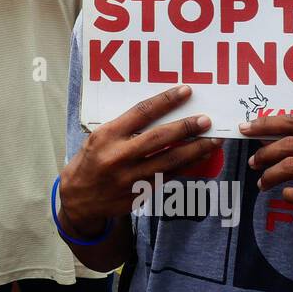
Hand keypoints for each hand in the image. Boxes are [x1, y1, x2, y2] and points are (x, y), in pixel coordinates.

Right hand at [58, 85, 221, 238]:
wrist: (79, 200)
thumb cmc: (89, 162)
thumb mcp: (97, 138)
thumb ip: (123, 128)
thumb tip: (158, 113)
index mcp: (107, 135)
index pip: (141, 112)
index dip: (166, 101)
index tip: (185, 92)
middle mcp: (118, 155)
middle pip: (159, 137)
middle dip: (186, 127)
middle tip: (206, 120)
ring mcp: (130, 176)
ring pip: (170, 160)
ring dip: (195, 150)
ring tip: (213, 141)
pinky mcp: (140, 192)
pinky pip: (169, 177)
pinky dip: (187, 167)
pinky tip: (200, 159)